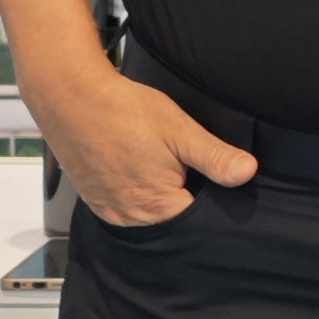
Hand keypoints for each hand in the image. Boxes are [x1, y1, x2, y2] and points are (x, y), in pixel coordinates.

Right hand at [42, 71, 255, 227]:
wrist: (71, 97)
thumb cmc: (124, 111)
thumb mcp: (179, 131)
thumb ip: (215, 157)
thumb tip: (247, 173)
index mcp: (158, 207)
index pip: (200, 221)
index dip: (210, 198)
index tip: (208, 176)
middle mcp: (131, 219)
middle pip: (174, 220)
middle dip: (184, 196)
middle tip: (180, 163)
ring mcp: (109, 212)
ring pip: (149, 213)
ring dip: (159, 194)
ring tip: (156, 162)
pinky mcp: (95, 200)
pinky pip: (126, 206)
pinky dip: (136, 191)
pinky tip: (136, 166)